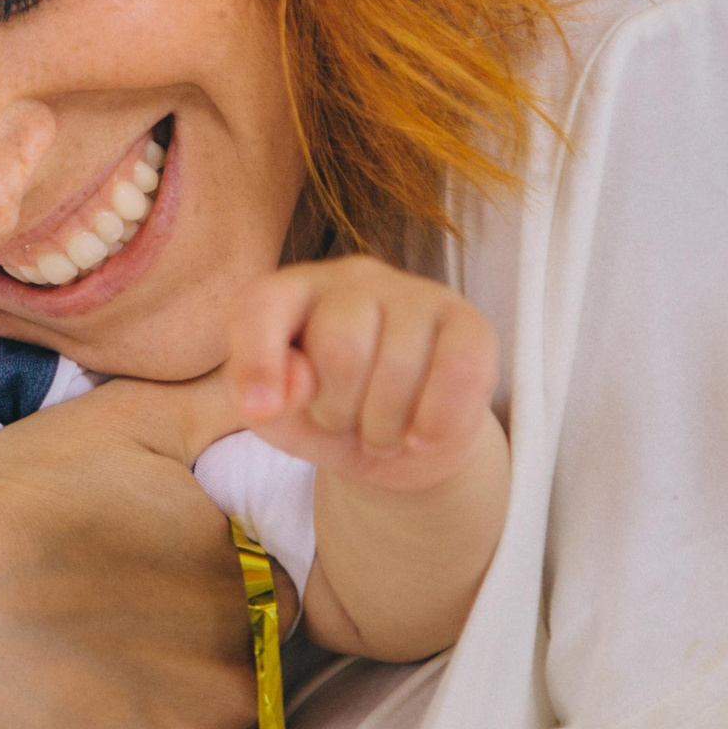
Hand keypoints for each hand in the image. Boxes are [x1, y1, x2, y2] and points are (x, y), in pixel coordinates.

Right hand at [0, 374, 259, 728]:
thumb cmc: (8, 504)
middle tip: (141, 657)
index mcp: (241, 574)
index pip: (280, 598)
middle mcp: (235, 665)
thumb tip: (286, 378)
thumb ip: (214, 403)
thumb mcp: (119, 419)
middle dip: (215, 674)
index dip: (234, 600)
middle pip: (257, 681)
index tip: (180, 598)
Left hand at [229, 256, 500, 489]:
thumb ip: (266, 400)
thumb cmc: (328, 419)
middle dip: (338, 410)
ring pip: (399, 368)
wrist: (402, 450)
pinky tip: (423, 433)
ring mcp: (415, 293)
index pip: (263, 306)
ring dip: (385, 429)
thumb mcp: (280, 420)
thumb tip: (294, 382)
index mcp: (291, 292)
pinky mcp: (469, 322)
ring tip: (381, 430)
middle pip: (340, 346)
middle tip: (345, 422)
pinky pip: (459, 374)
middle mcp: (352, 278)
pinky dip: (436, 424)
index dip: (258, 361)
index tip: (260, 412)